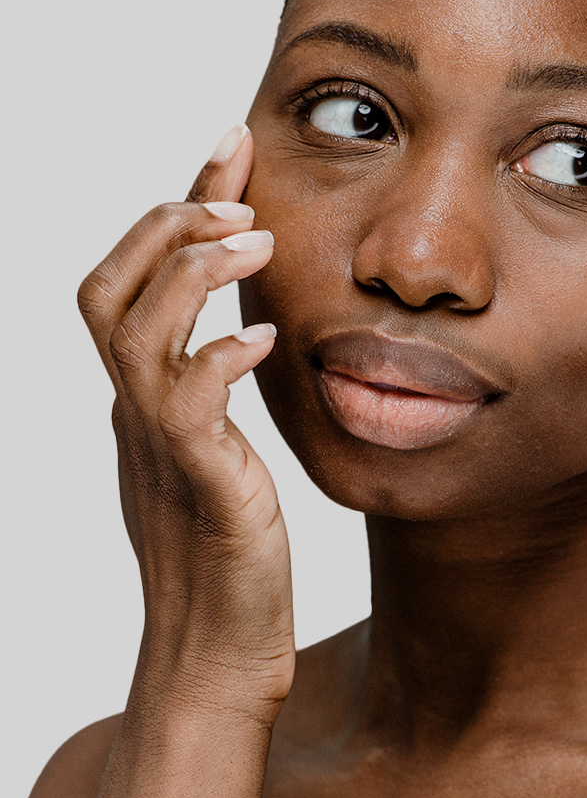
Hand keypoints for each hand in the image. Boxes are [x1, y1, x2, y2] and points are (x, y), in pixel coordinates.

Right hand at [77, 124, 293, 723]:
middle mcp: (138, 412)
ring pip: (136, 333)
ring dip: (191, 273)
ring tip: (257, 240)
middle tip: (236, 195)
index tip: (228, 145)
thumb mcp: (213, 453)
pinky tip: (266, 340)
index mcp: (146, 397)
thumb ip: (208, 393)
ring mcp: (161, 447)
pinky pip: (190, 405)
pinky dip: (221, 358)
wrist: (217, 652)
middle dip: (166, 224)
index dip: (177, 205)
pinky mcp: (200, 484)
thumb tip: (233, 336)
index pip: (137, 280)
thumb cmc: (227, 552)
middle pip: (109, 288)